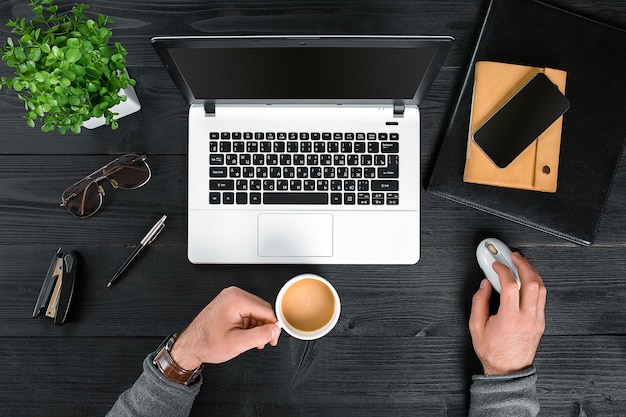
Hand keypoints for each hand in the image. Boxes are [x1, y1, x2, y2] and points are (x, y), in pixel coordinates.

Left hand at [169, 286, 280, 368]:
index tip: (272, 339)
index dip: (272, 327)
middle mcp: (233, 294)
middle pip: (262, 309)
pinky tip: (244, 334)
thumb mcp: (237, 343)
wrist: (191, 345)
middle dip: (264, 327)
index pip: (266, 310)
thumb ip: (260, 335)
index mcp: (236, 300)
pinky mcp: (229, 302)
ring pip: (256, 311)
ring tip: (249, 340)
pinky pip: (248, 311)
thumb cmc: (207, 343)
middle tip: (261, 342)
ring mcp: (230, 297)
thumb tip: (275, 330)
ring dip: (256, 326)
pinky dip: (249, 323)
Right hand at [469, 252, 546, 375]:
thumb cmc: (492, 351)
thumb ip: (479, 302)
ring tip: (522, 264)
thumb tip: (485, 284)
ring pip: (541, 288)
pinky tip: (527, 279)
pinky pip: (542, 297)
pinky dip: (536, 284)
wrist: (508, 371)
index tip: (496, 265)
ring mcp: (537, 320)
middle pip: (531, 282)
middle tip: (513, 256)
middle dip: (523, 264)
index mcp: (510, 318)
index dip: (502, 270)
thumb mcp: (476, 326)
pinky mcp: (541, 322)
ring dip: (532, 272)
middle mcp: (527, 318)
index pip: (510, 285)